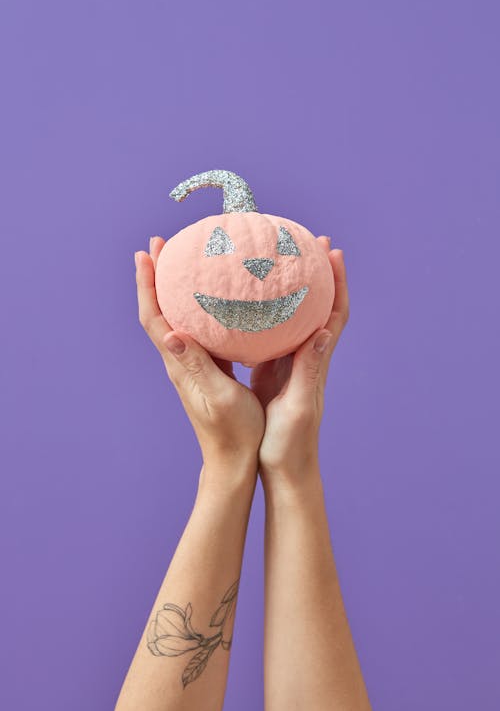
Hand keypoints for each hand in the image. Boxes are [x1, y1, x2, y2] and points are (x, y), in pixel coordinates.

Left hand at [134, 237, 264, 480]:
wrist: (233, 461)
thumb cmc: (233, 432)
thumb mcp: (218, 397)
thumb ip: (198, 364)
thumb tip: (170, 333)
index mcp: (181, 365)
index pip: (155, 319)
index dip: (148, 286)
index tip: (146, 255)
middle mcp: (180, 361)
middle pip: (159, 312)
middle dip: (156, 277)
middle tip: (160, 245)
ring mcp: (192, 365)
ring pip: (175, 318)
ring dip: (173, 289)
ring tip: (182, 263)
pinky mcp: (208, 369)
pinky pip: (197, 329)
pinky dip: (197, 307)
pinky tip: (214, 299)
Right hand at [250, 239, 349, 483]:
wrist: (283, 468)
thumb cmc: (292, 443)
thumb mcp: (301, 406)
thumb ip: (310, 370)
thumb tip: (324, 330)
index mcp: (315, 364)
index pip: (334, 316)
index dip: (338, 284)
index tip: (333, 252)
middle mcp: (306, 359)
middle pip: (316, 308)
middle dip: (315, 274)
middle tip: (304, 241)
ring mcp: (288, 365)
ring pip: (292, 318)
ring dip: (288, 289)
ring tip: (273, 261)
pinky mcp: (270, 373)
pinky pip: (269, 335)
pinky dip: (263, 314)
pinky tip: (245, 304)